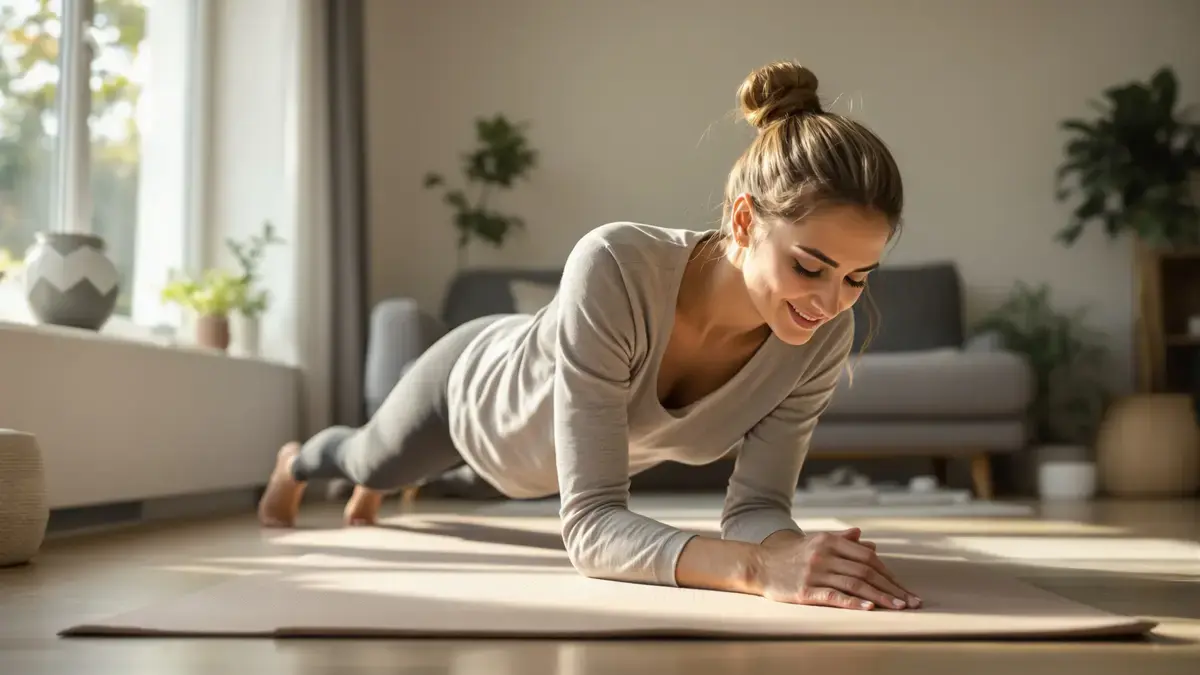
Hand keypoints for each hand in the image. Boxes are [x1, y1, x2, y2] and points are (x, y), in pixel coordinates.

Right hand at [753, 528, 920, 610]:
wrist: (759, 565)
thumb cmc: (791, 555)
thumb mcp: (816, 541)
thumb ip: (842, 540)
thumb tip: (867, 540)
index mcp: (829, 541)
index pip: (868, 557)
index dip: (888, 574)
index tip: (903, 588)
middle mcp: (824, 554)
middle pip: (866, 571)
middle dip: (891, 588)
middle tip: (910, 601)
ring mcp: (814, 572)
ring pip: (855, 584)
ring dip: (880, 597)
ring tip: (898, 607)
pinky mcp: (805, 590)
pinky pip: (834, 596)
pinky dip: (853, 602)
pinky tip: (869, 608)